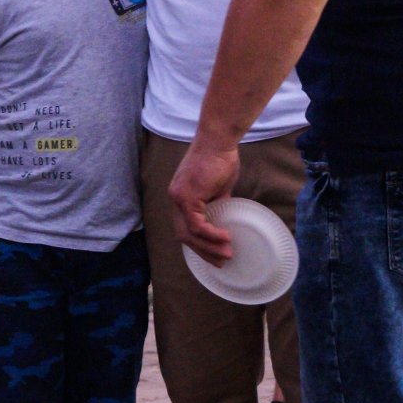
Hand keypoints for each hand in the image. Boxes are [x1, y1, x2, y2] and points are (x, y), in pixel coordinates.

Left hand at [169, 139, 240, 266]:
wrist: (218, 141)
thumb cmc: (220, 159)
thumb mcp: (219, 188)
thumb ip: (216, 204)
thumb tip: (223, 219)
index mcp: (180, 197)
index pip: (184, 228)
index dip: (199, 244)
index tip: (215, 255)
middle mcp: (174, 199)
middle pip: (184, 236)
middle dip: (203, 252)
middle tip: (221, 261)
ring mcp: (178, 199)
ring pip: (189, 234)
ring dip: (209, 247)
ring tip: (227, 254)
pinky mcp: (186, 197)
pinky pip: (197, 225)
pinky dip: (211, 234)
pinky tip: (226, 237)